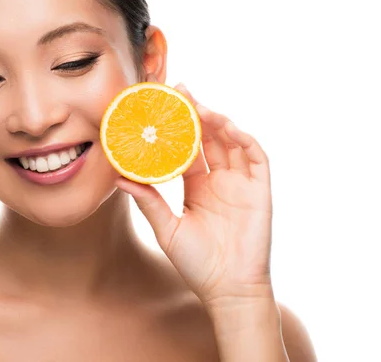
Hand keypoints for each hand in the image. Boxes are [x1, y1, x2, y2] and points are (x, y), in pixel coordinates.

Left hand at [116, 83, 273, 307]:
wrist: (228, 289)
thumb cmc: (198, 263)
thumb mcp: (167, 228)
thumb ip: (148, 202)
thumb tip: (120, 178)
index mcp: (197, 187)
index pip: (187, 148)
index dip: (176, 128)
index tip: (161, 107)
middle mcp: (219, 180)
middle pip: (209, 138)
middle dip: (196, 113)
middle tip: (179, 90)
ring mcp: (241, 183)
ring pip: (231, 142)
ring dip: (217, 121)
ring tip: (198, 105)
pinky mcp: (260, 190)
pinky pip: (256, 157)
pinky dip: (244, 140)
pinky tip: (227, 127)